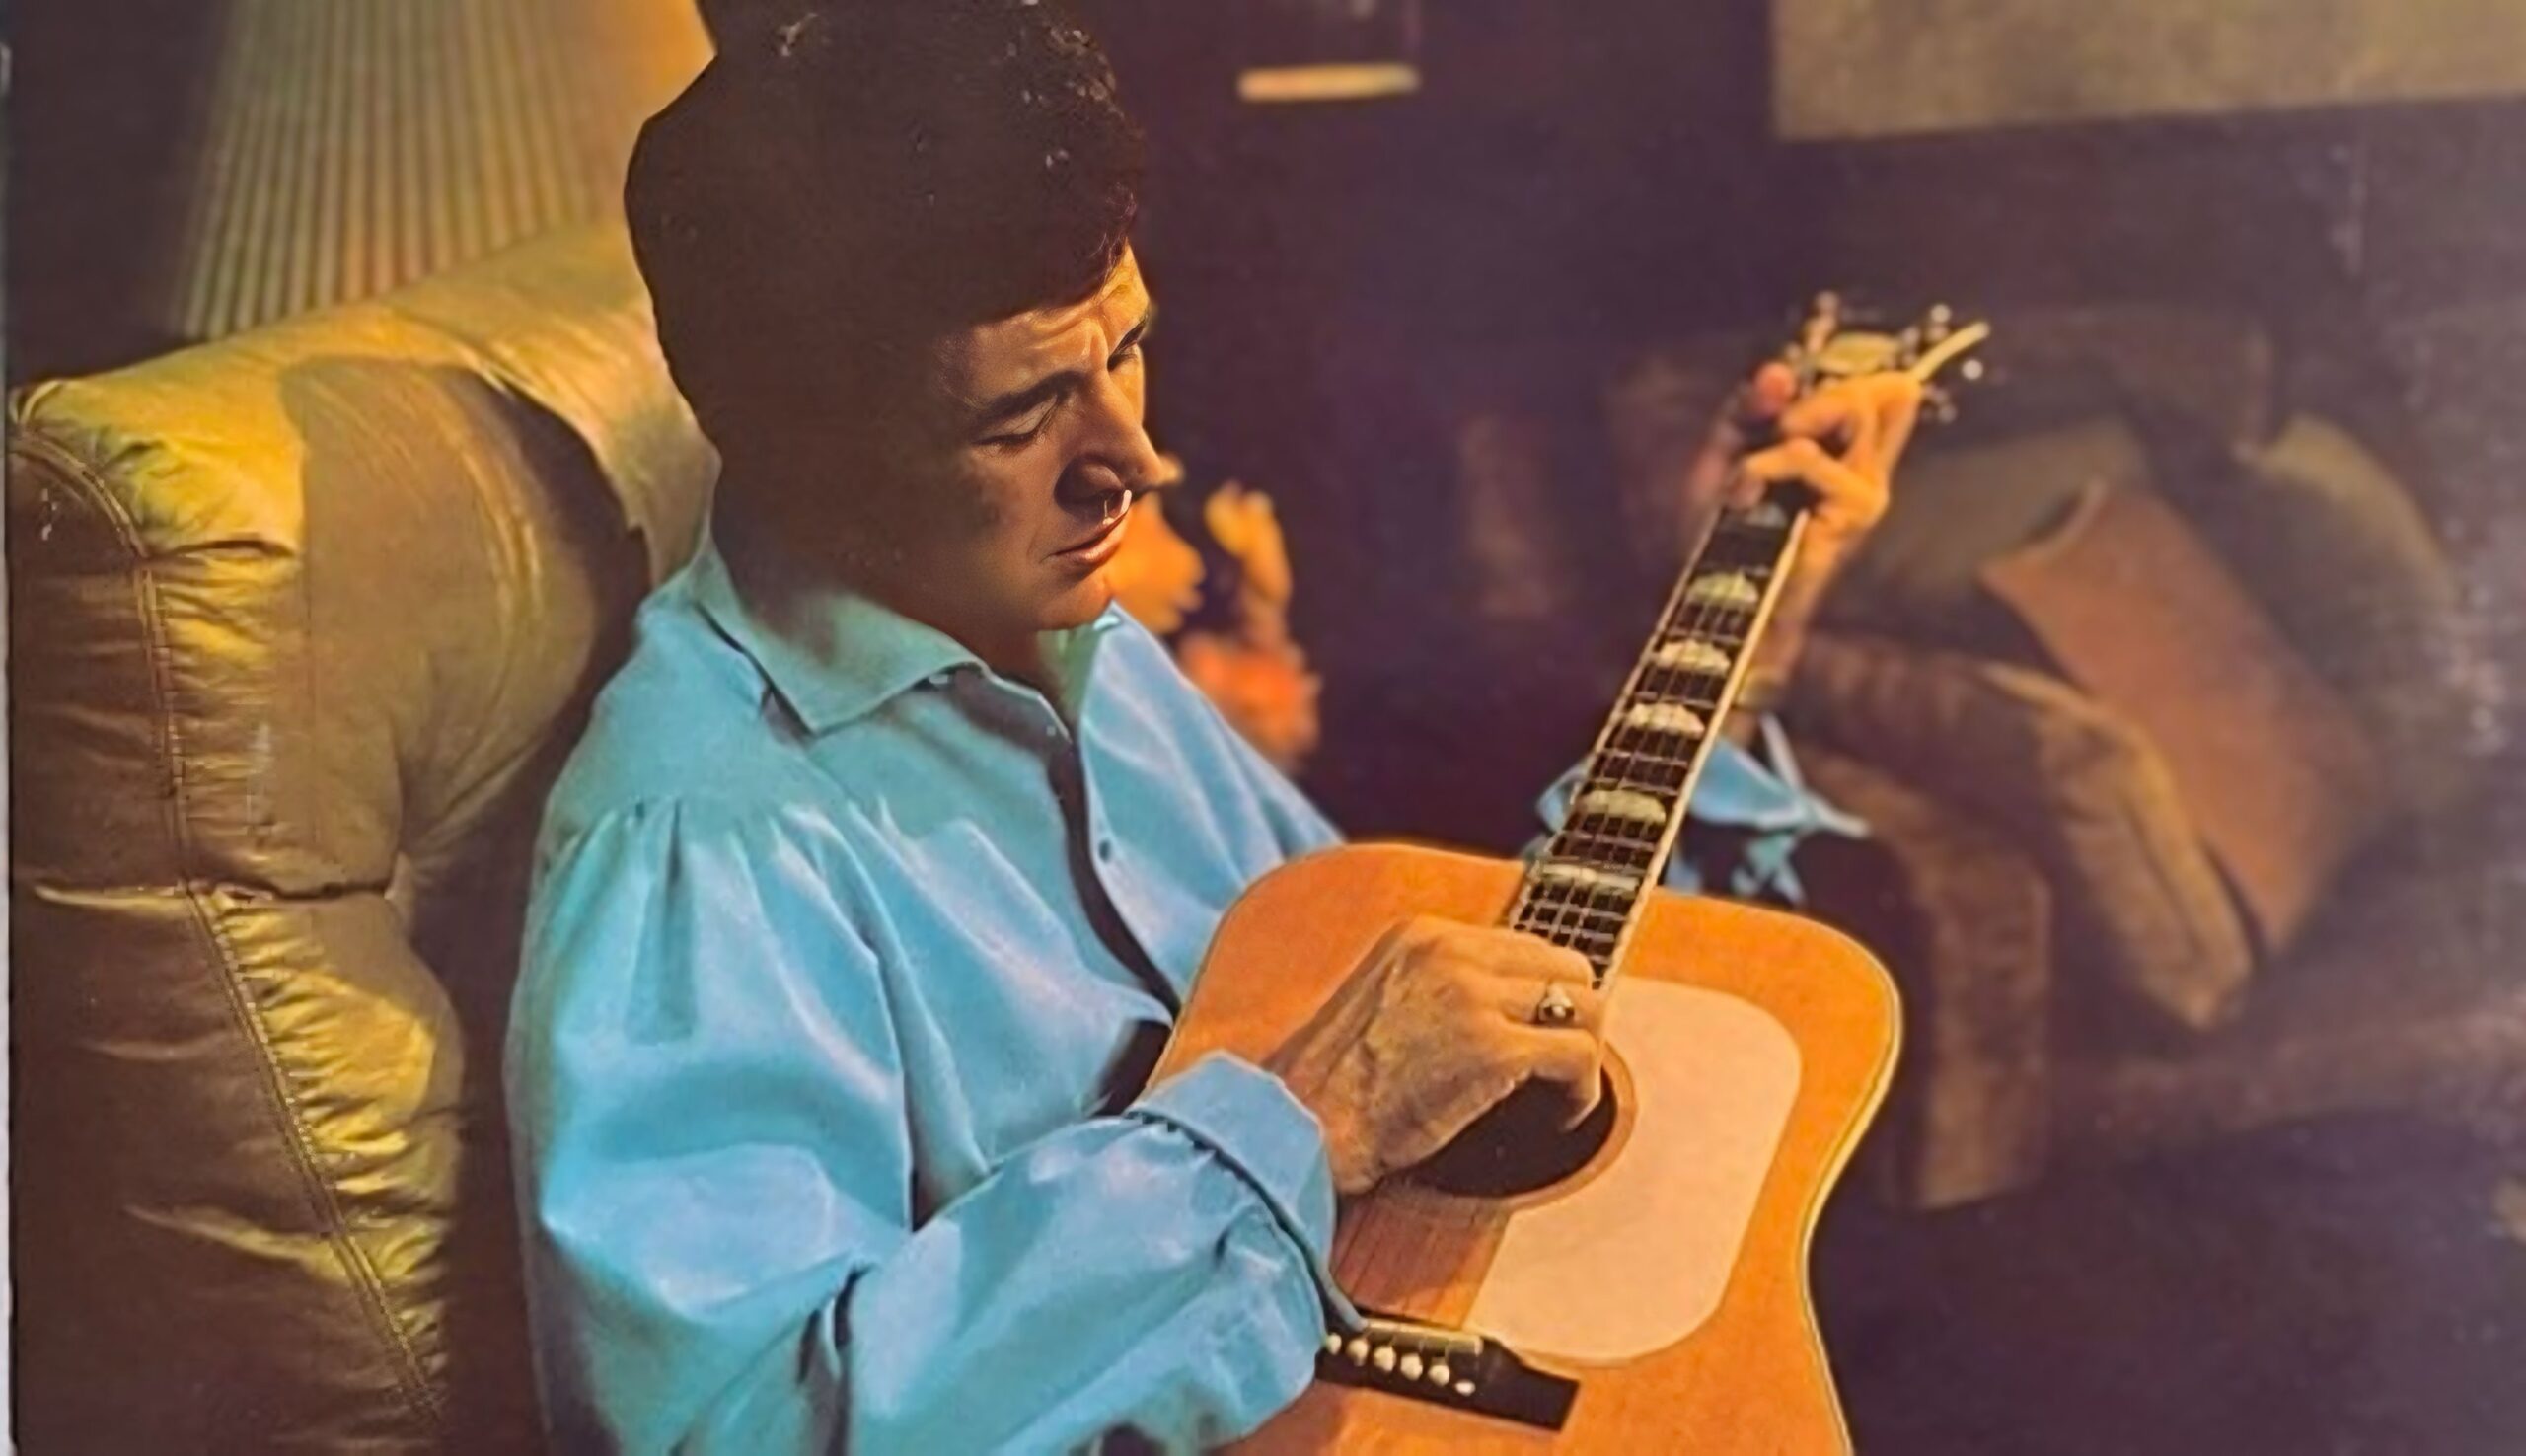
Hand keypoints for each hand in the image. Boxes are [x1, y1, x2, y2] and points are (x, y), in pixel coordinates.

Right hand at [1265, 916, 1605, 1194]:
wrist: (1299, 1124)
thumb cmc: (1327, 1086)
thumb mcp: (1376, 1000)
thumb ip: (1433, 988)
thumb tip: (1498, 1009)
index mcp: (1423, 934)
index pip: (1527, 946)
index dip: (1543, 999)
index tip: (1537, 1039)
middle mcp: (1453, 951)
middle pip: (1569, 966)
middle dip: (1574, 1021)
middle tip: (1556, 1069)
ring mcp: (1474, 995)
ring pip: (1587, 1007)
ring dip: (1581, 1058)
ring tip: (1556, 1097)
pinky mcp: (1492, 1048)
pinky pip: (1578, 1057)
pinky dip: (1580, 1094)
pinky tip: (1555, 1120)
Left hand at [1681, 363, 1923, 709]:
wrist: (1716, 597)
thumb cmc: (1723, 530)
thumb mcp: (1728, 450)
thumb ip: (1752, 406)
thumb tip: (1779, 371)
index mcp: (1848, 456)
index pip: (1888, 392)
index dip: (1843, 379)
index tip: (1786, 409)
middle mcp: (1869, 471)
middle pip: (1873, 389)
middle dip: (1809, 399)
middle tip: (1771, 437)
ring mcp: (1869, 490)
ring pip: (1850, 407)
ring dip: (1786, 429)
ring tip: (1753, 471)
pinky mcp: (1857, 509)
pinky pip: (1808, 453)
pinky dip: (1762, 465)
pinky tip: (1743, 495)